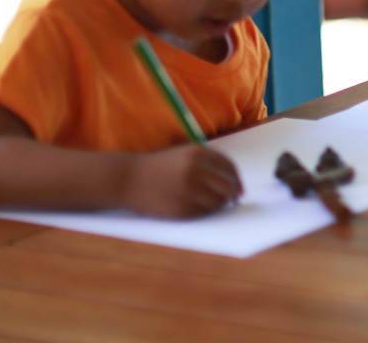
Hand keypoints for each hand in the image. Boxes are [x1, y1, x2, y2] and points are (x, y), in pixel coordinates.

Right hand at [123, 145, 242, 217]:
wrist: (128, 179)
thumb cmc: (158, 166)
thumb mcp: (184, 154)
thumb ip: (208, 162)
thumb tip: (233, 181)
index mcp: (199, 154)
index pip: (229, 168)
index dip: (237, 179)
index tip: (239, 187)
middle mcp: (196, 171)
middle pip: (228, 186)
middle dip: (233, 194)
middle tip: (234, 199)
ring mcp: (189, 191)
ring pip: (218, 201)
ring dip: (220, 204)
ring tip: (214, 204)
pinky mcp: (181, 209)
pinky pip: (203, 212)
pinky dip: (206, 212)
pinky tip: (200, 208)